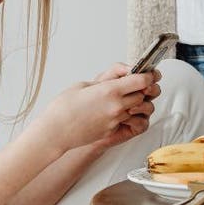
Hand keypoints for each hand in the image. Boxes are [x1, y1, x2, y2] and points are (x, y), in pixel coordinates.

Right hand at [30, 69, 157, 154]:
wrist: (55, 131)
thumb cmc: (64, 106)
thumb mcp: (83, 84)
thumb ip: (104, 80)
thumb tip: (117, 77)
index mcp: (109, 90)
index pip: (141, 80)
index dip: (147, 75)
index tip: (147, 73)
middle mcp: (116, 106)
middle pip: (143, 95)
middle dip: (143, 89)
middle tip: (137, 84)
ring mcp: (115, 120)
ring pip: (138, 110)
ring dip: (136, 103)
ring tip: (126, 98)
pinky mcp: (112, 131)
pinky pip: (128, 121)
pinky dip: (126, 115)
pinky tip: (115, 110)